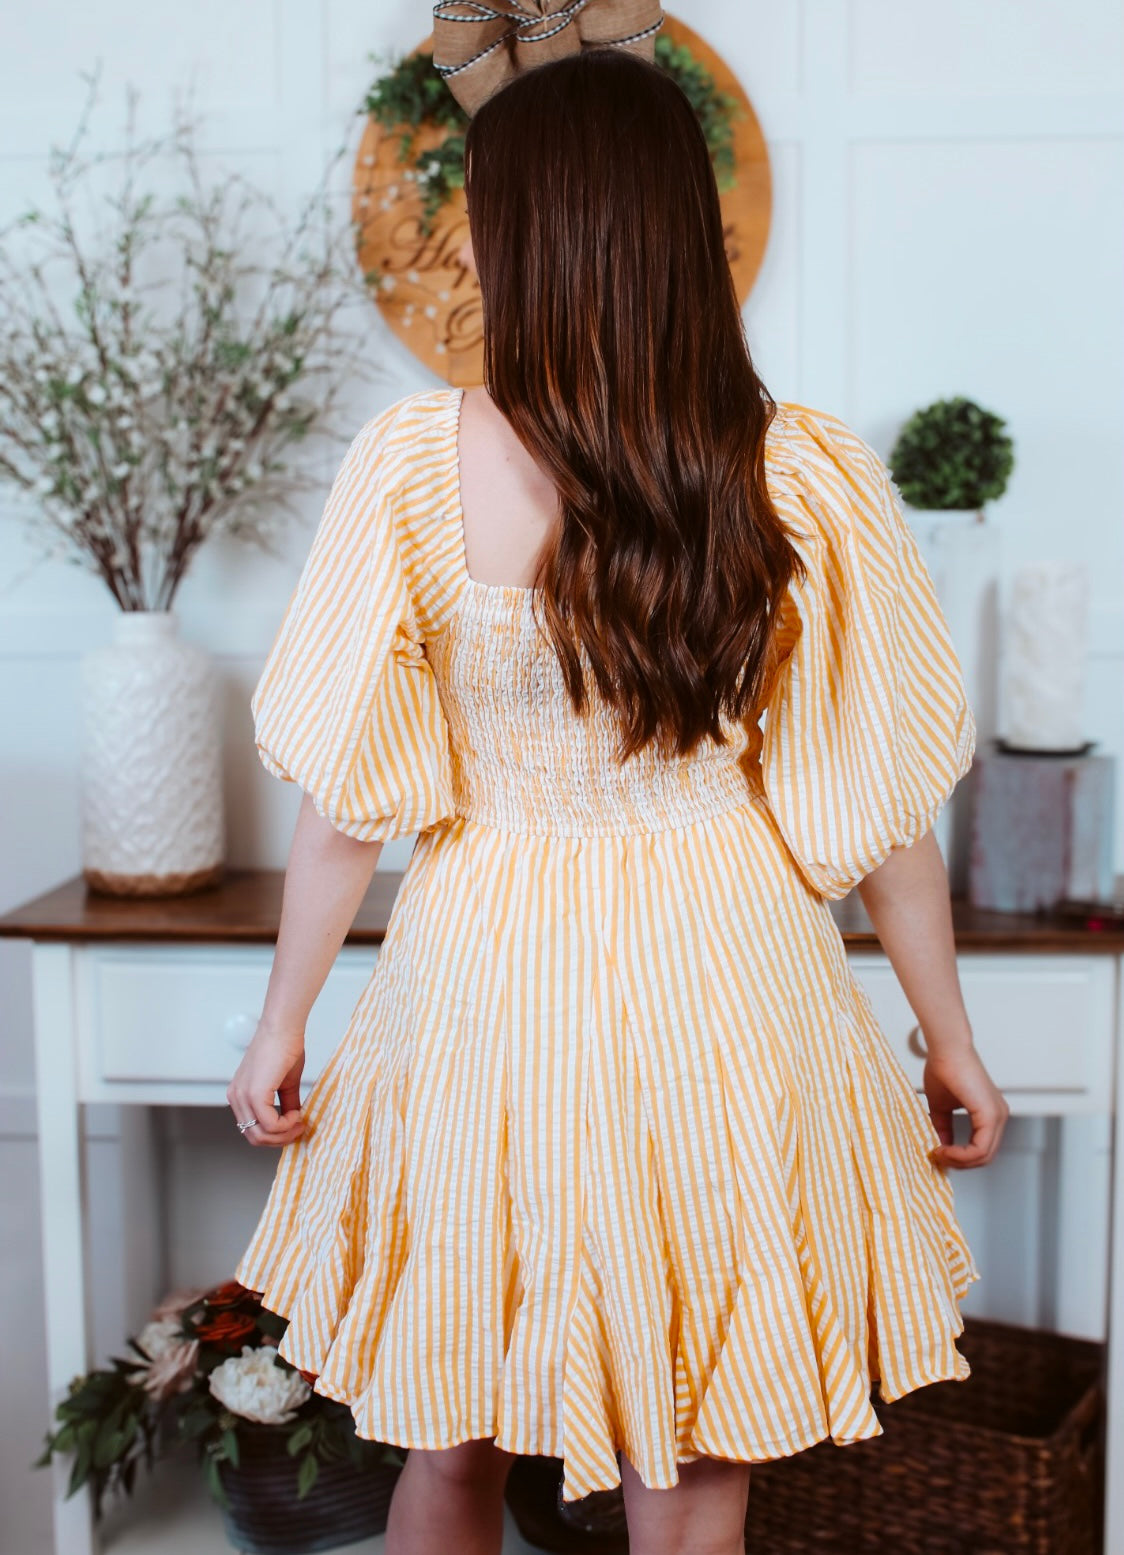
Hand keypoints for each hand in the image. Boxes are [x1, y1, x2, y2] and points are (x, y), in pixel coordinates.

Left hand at [226, 1018, 306, 1148]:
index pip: (252, 1129)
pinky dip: (286, 1125)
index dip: (275, 1134)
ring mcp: (243, 1097)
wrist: (283, 1029)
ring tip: (300, 1122)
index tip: (296, 1126)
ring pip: (261, 1135)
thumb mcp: (285, 1084)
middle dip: (280, 1139)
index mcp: (239, 1095)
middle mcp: (236, 1098)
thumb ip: (286, 1105)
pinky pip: (270, 1125)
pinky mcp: (254, 1094)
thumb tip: (294, 1122)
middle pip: (255, 1137)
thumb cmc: (285, 1048)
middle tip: (299, 1128)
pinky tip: (296, 1114)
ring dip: (284, 1134)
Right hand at [923, 1043, 1008, 1169]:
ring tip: (938, 1153)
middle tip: (938, 1158)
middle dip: (959, 1163)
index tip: (938, 1154)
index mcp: (990, 1114)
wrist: (946, 1049)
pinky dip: (961, 1154)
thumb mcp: (941, 1107)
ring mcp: (997, 1116)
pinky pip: (980, 1148)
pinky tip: (944, 1149)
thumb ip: (943, 1128)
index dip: (960, 1157)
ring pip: (984, 1156)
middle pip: (985, 1157)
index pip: (982, 1148)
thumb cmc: (944, 1068)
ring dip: (958, 1160)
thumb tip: (939, 1148)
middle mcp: (999, 1116)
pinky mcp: (990, 1114)